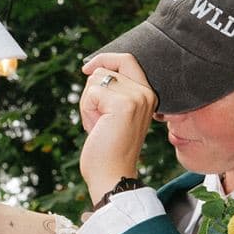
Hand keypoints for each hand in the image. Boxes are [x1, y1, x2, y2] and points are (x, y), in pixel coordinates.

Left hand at [78, 53, 156, 202]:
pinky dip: (86, 110)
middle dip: (92, 90)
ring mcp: (137, 97)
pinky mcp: (124, 104)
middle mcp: (146, 93)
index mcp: (147, 95)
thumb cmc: (107, 148)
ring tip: (99, 124)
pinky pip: (91, 93)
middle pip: (106, 69)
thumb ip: (113, 91)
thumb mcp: (113, 113)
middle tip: (98, 117)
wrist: (111, 175)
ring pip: (96, 79)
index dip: (105, 59)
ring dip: (88, 102)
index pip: (127, 60)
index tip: (87, 68)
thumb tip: (94, 68)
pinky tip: (96, 128)